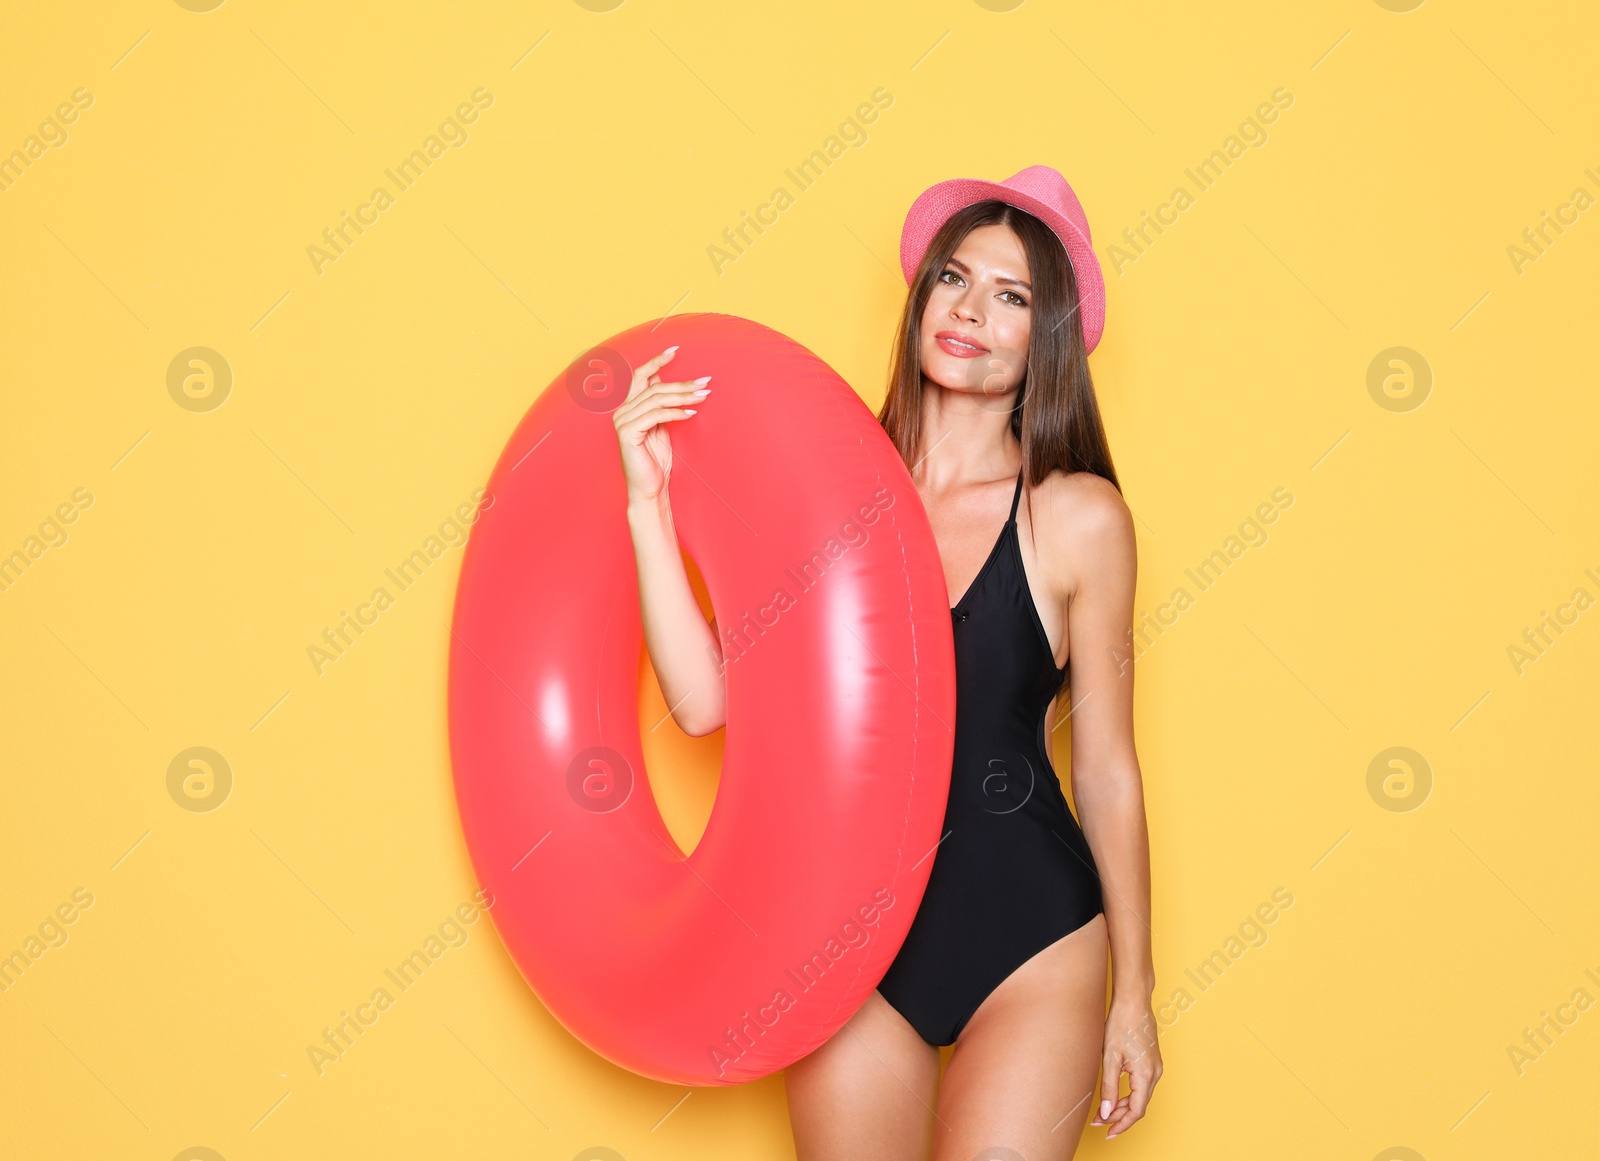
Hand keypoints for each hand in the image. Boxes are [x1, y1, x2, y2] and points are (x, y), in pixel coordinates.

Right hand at [611, 346, 712, 503]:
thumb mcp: (662, 428)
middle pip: (654, 386)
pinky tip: (691, 413)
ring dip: (683, 395)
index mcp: (629, 407)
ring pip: (656, 398)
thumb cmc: (656, 462)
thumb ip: (663, 407)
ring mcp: (623, 421)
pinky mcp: (628, 433)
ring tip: (703, 395)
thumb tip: (673, 385)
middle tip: (705, 381)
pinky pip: (655, 415)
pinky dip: (675, 412)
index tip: (676, 351)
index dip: (657, 361)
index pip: (641, 376)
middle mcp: (623, 411)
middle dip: (682, 382)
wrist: (648, 490)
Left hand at [1091, 996, 1162, 1138]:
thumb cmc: (1121, 1024)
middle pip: (1138, 1105)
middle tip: (1097, 1121)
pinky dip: (1127, 1094)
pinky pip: (1141, 1085)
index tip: (1107, 1132)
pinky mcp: (1151, 1061)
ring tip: (1102, 1111)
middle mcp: (1155, 1073)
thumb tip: (1106, 1112)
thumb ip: (1108, 1087)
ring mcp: (1155, 1067)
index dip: (1121, 1124)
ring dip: (1122, 1105)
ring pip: (1140, 1096)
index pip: (1136, 1111)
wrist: (1133, 1001)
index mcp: (1146, 1074)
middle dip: (1118, 1116)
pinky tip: (1113, 1095)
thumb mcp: (1110, 1057)